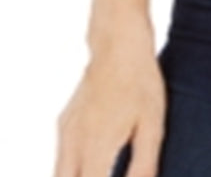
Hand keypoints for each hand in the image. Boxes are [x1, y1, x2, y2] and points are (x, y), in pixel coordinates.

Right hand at [54, 40, 165, 176]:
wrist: (118, 46)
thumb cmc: (141, 84)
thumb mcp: (152, 126)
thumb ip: (144, 164)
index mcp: (97, 147)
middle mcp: (74, 142)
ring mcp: (65, 131)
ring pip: (59, 174)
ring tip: (102, 173)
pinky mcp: (64, 122)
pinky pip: (61, 158)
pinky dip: (70, 172)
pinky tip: (89, 171)